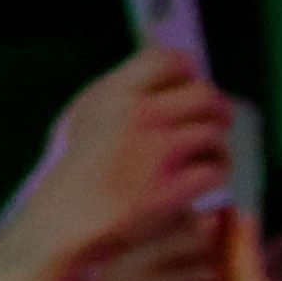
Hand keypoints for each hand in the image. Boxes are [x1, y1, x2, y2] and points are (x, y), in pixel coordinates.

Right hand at [0, 48, 236, 280]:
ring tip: (206, 159)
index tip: (191, 90)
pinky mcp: (170, 189)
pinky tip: (203, 183)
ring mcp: (155, 152)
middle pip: (206, 94)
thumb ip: (124, 92)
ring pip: (215, 133)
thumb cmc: (75, 171)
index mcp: (116, 92)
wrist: (64, 220)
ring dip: (217, 147)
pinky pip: (215, 170)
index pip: (171, 60)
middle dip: (217, 110)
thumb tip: (169, 77)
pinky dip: (215, 176)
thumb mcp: (87, 114)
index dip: (190, 74)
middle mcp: (138, 115)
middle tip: (215, 125)